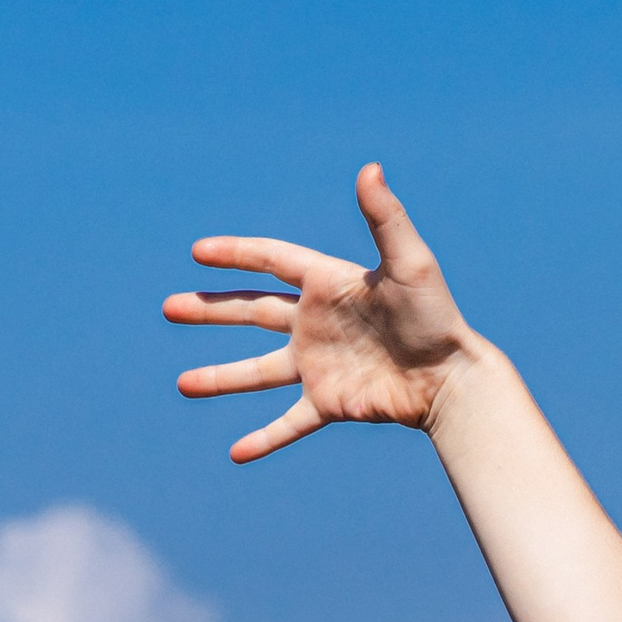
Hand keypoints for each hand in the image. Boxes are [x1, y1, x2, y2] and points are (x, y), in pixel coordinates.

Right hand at [164, 165, 481, 461]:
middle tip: (169, 307)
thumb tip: (370, 168)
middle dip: (211, 310)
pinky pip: (289, 423)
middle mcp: (316, 324)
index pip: (271, 262)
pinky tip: (236, 453)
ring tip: (181, 384)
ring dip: (220, 377)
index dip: (236, 254)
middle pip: (252, 313)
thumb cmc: (435, 316)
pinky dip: (264, 439)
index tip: (198, 251)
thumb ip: (385, 217)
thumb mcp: (409, 262)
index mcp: (327, 285)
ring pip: (258, 372)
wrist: (451, 377)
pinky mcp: (330, 403)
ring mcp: (319, 366)